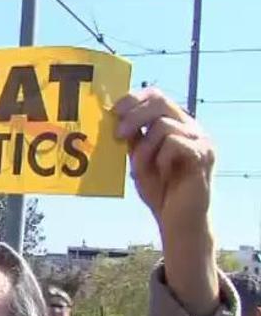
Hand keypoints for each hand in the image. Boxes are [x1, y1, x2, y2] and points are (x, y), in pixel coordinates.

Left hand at [114, 88, 214, 234]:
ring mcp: (200, 140)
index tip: (114, 112)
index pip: (156, 96)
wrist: (178, 220)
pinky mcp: (203, 155)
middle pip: (160, 102)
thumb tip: (113, 118)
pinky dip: (160, 158)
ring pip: (163, 125)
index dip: (133, 99)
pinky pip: (173, 143)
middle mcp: (191, 128)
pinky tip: (163, 173)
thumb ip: (132, 138)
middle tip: (118, 135)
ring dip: (144, 148)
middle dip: (133, 116)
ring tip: (143, 169)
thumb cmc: (160, 190)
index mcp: (176, 124)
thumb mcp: (139, 159)